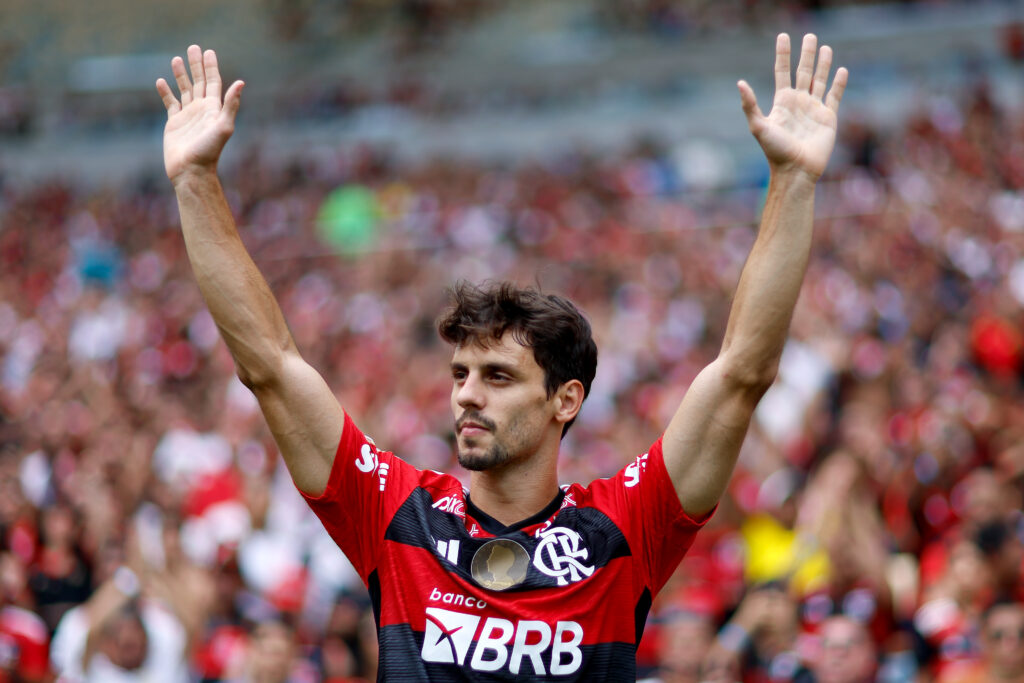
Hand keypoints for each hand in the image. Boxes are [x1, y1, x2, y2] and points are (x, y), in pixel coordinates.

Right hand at [155, 45, 243, 183]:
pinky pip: (170, 103)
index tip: (208, 51)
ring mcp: (188, 116)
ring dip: (181, 75)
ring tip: (176, 59)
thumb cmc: (209, 151)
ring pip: (184, 90)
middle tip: (193, 47)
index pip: (213, 82)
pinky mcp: (174, 123)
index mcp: (214, 109)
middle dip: (196, 65)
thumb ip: (231, 105)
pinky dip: (165, 92)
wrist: (191, 171)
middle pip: (199, 82)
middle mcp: (201, 110)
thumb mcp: (223, 126)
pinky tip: (161, 81)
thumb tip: (241, 82)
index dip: (211, 67)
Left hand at [738, 33, 847, 180]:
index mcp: (782, 102)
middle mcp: (798, 102)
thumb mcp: (758, 126)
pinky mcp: (828, 118)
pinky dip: (838, 83)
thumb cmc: (775, 151)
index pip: (782, 71)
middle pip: (803, 72)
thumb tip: (739, 83)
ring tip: (825, 48)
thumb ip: (750, 105)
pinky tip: (841, 70)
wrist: (796, 170)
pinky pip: (834, 97)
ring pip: (820, 81)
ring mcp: (814, 109)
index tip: (783, 36)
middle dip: (806, 54)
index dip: (782, 54)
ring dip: (823, 64)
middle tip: (810, 35)